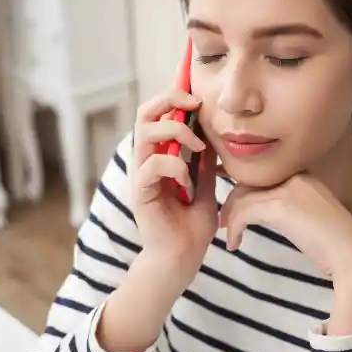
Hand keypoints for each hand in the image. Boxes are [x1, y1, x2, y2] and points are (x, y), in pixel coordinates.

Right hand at [131, 88, 218, 281]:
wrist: (183, 258)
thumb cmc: (192, 226)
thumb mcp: (205, 185)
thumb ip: (204, 162)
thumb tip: (211, 135)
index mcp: (160, 156)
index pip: (158, 115)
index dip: (173, 97)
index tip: (197, 93)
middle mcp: (147, 161)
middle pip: (145, 113)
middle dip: (169, 100)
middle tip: (195, 104)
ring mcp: (141, 175)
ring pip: (145, 132)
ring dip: (176, 133)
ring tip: (198, 148)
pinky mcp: (140, 192)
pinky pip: (152, 165)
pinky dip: (175, 168)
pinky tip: (188, 184)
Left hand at [219, 173, 351, 277]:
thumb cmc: (333, 244)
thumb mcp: (307, 216)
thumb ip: (285, 207)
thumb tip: (258, 211)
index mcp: (302, 175)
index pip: (261, 176)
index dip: (243, 191)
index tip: (233, 209)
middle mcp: (294, 175)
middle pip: (249, 182)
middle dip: (233, 203)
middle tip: (224, 223)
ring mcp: (288, 189)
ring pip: (243, 196)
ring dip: (230, 217)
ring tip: (229, 236)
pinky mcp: (281, 206)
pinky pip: (244, 211)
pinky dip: (234, 227)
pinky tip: (235, 243)